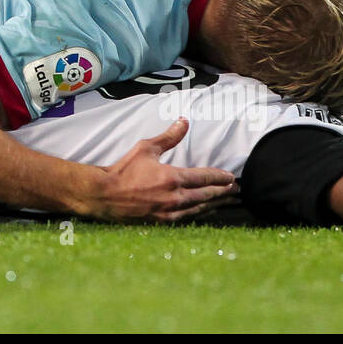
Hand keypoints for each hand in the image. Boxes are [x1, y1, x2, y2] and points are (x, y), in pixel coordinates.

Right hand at [86, 118, 237, 222]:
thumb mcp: (146, 148)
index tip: (231, 176)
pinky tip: (205, 211)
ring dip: (216, 204)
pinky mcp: (163, 222)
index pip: (204, 177)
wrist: (105, 194)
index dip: (220, 177)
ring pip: (200, 208)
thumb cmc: (124, 169)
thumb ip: (168, 136)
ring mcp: (170, 212)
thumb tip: (184, 121)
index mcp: (172, 178)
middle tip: (237, 190)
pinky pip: (188, 218)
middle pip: (207, 195)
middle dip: (224, 192)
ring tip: (227, 201)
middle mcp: (175, 197)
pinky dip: (200, 213)